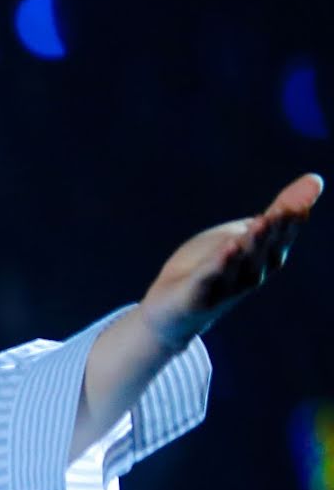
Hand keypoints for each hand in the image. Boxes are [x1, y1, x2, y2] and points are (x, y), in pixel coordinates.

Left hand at [139, 172, 323, 351]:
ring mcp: (223, 287)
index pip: (282, 238)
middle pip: (265, 251)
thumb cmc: (215, 267)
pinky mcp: (196, 295)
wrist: (173, 310)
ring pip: (241, 264)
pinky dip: (221, 263)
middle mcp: (249, 275)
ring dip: (252, 244)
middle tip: (285, 210)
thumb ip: (279, 211)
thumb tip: (317, 179)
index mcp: (263, 259)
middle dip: (275, 231)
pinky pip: (210, 277)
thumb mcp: (247, 233)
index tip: (302, 205)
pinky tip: (228, 247)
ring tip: (261, 222)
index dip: (292, 222)